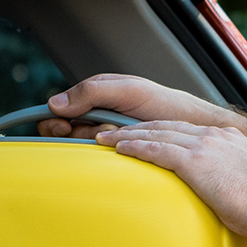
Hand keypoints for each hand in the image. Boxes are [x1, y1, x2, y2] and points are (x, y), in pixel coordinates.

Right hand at [38, 73, 229, 138]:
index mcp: (96, 95)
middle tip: (95, 132)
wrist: (192, 126)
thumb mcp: (128, 91)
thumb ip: (92, 92)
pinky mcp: (118, 151)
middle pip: (66, 129)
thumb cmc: (164, 103)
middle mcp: (98, 115)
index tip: (63, 127)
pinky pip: (99, 156)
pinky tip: (123, 146)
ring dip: (98, 139)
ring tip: (120, 132)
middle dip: (78, 131)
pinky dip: (109, 151)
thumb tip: (54, 103)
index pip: (60, 108)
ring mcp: (107, 134)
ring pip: (83, 144)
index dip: (55, 120)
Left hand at [97, 121, 246, 240]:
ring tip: (107, 137)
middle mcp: (215, 136)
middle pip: (166, 125)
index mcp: (229, 139)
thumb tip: (224, 193)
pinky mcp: (195, 161)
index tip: (146, 132)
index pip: (186, 129)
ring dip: (128, 135)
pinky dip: (135, 147)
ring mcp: (205, 145)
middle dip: (138, 127)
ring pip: (156, 133)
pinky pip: (156, 150)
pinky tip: (120, 148)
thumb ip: (230, 179)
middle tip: (116, 130)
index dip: (161, 129)